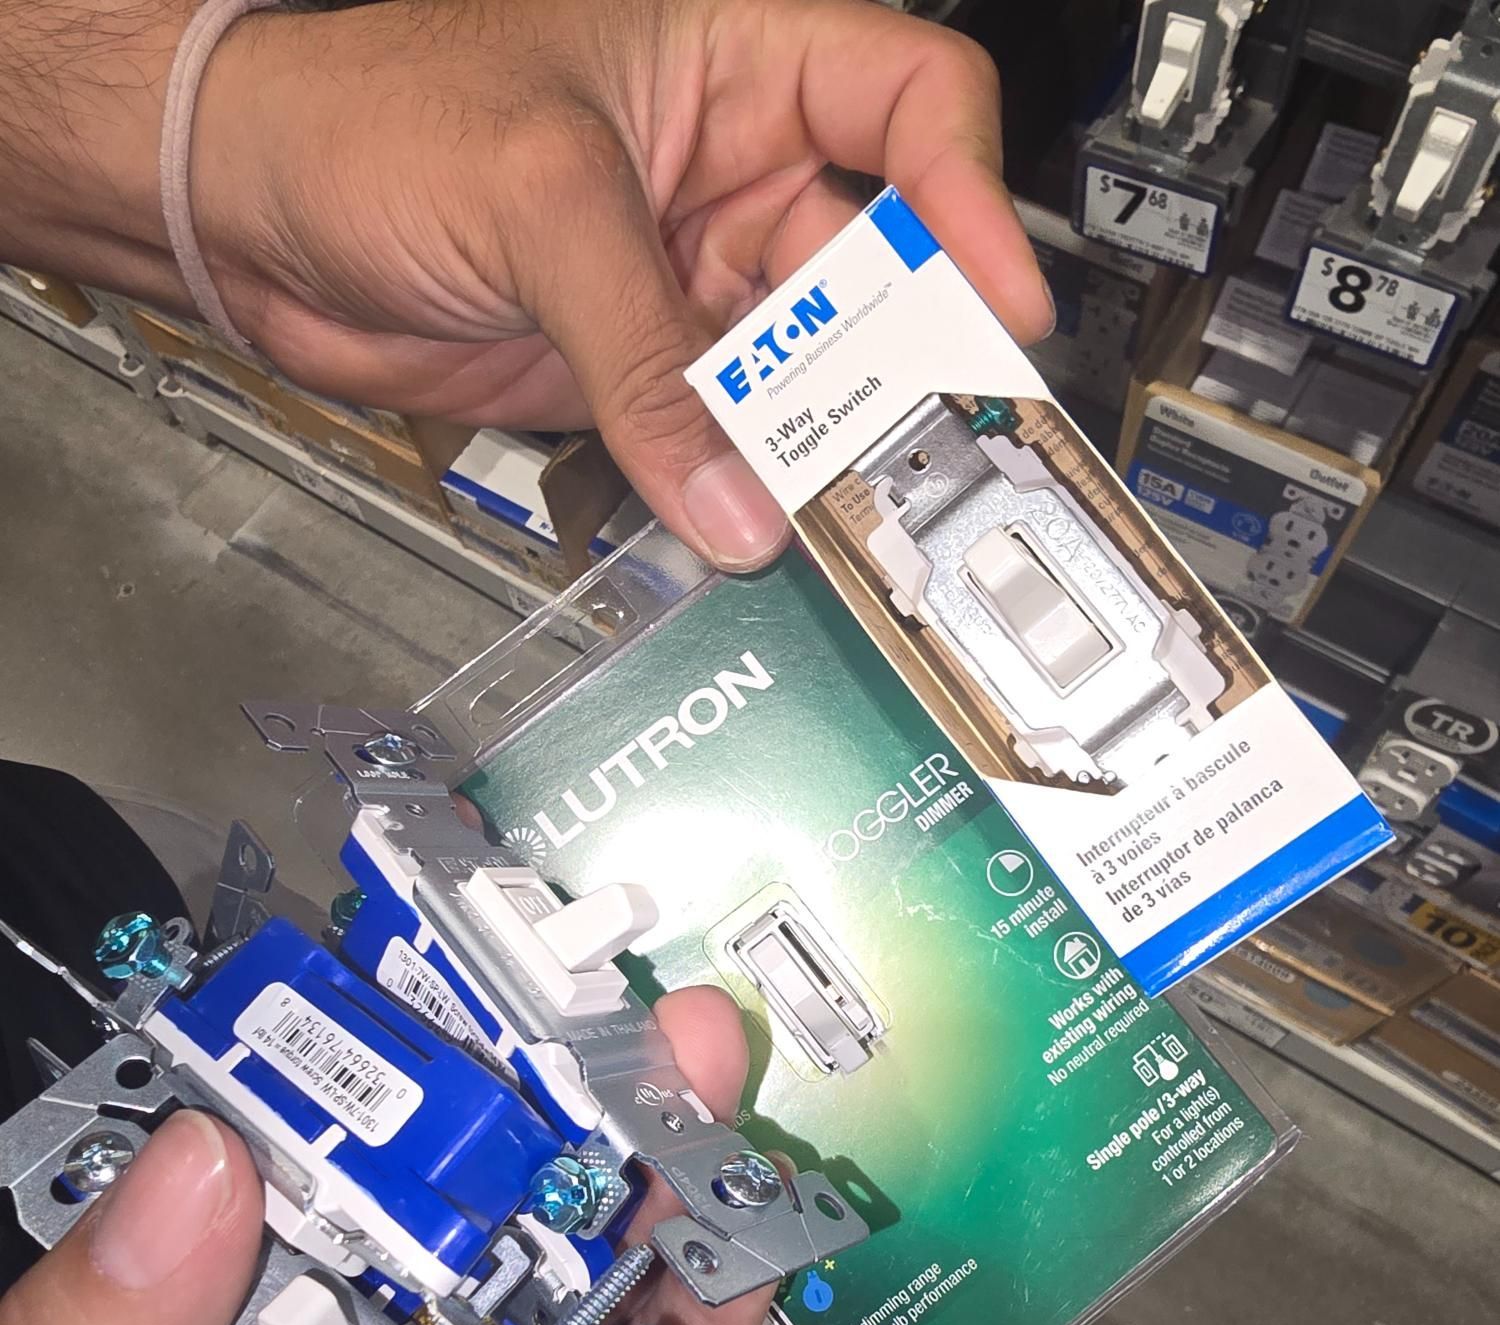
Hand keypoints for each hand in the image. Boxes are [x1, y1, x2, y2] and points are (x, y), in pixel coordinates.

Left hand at [0, 988, 764, 1324]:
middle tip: (587, 982)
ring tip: (689, 1060)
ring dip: (650, 1160)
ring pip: (599, 1260)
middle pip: (482, 1187)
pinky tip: (741, 1226)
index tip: (416, 957)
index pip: (316, 1155)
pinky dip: (725, 1301)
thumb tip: (190, 1161)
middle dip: (541, 1079)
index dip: (367, 1051)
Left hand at [183, 0, 1050, 566]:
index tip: (997, 300)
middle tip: (923, 443)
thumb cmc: (366, 114)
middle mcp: (732, 170)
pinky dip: (741, 486)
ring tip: (835, 502)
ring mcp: (689, 278)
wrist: (252, 216)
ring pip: (802, 371)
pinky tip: (753, 518)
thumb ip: (646, 358)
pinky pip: (722, 437)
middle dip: (902, 358)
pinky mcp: (640, 370)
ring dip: (821, 443)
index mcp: (737, 58)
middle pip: (875, 267)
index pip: (911, 105)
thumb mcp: (537, 200)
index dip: (969, 197)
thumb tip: (736, 497)